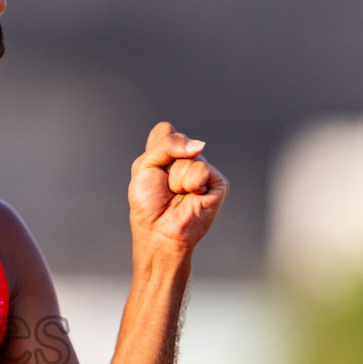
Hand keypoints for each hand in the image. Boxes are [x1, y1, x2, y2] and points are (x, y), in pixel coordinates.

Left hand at [128, 121, 227, 255]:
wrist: (160, 232)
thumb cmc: (149, 204)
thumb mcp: (145, 166)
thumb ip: (166, 144)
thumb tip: (199, 144)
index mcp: (168, 154)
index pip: (165, 130)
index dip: (157, 148)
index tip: (152, 170)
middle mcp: (187, 160)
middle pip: (178, 139)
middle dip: (164, 164)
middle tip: (164, 186)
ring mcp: (203, 170)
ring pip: (190, 156)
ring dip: (176, 178)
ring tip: (177, 194)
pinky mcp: (217, 182)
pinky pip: (201, 169)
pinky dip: (190, 185)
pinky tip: (191, 197)